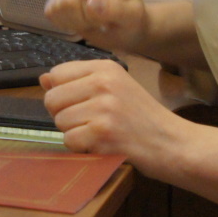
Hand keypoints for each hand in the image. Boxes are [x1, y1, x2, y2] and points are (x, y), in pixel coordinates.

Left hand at [40, 59, 184, 171]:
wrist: (174, 143)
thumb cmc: (143, 118)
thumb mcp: (115, 89)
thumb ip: (78, 82)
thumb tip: (43, 79)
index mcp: (105, 68)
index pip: (56, 74)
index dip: (61, 94)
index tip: (82, 104)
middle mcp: (103, 82)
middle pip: (52, 99)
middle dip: (64, 116)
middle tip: (91, 123)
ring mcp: (104, 107)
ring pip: (60, 122)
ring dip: (75, 134)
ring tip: (101, 133)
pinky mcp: (104, 132)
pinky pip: (70, 141)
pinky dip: (82, 149)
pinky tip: (102, 145)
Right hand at [43, 0, 148, 51]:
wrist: (128, 26)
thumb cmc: (132, 23)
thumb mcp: (132, 18)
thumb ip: (115, 9)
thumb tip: (91, 2)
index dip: (89, 16)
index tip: (103, 25)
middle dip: (80, 20)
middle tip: (97, 25)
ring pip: (57, 3)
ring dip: (71, 20)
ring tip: (89, 23)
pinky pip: (51, 6)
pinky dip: (61, 19)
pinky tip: (78, 21)